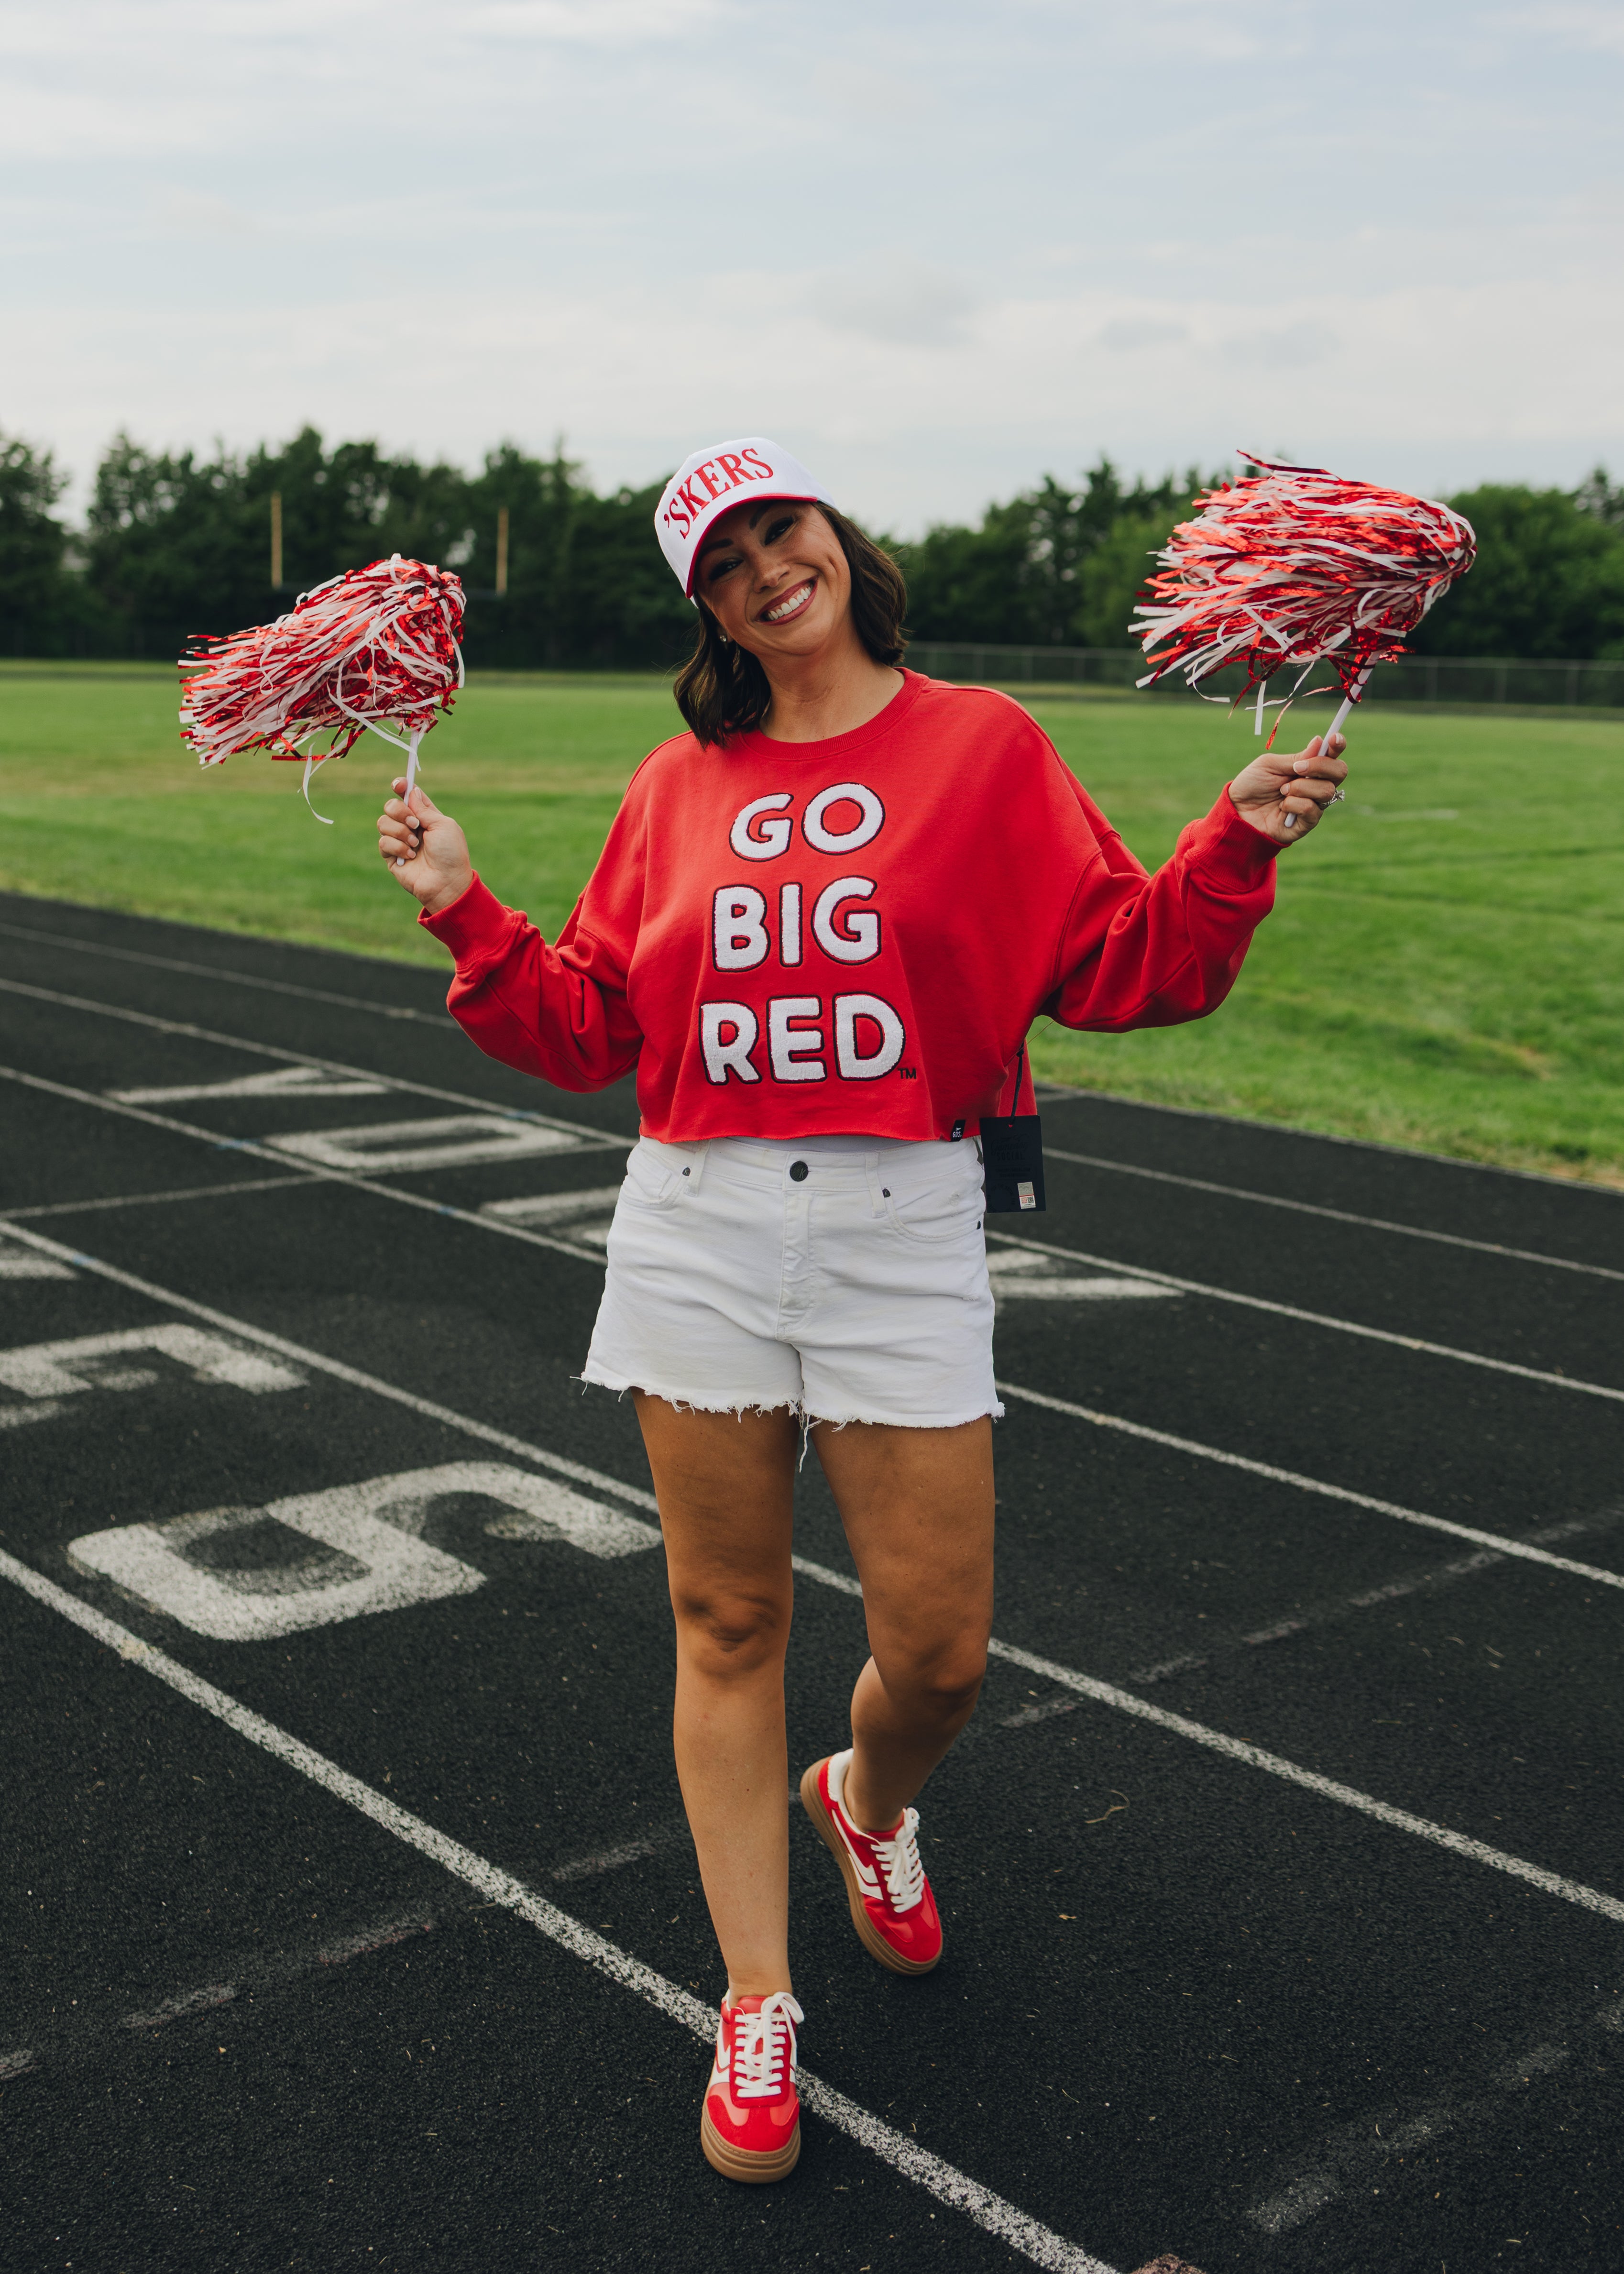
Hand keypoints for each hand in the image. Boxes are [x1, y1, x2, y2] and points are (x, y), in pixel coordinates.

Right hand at [377, 780, 472, 913]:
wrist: (446, 882)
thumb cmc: (450, 854)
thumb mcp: (443, 825)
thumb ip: (424, 809)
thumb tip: (411, 791)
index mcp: (425, 816)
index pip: (408, 796)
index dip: (401, 787)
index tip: (398, 784)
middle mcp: (410, 826)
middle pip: (390, 806)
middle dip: (400, 811)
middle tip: (415, 824)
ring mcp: (399, 841)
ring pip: (383, 822)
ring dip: (400, 831)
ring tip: (415, 844)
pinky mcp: (391, 856)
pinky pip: (383, 842)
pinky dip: (397, 847)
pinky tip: (410, 856)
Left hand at [1229, 731, 1347, 845]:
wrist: (1237, 811)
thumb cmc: (1251, 785)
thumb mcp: (1269, 765)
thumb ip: (1296, 757)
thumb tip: (1319, 741)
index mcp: (1308, 768)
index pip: (1332, 756)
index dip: (1337, 745)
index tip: (1334, 738)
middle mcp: (1315, 785)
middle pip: (1339, 772)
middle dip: (1321, 766)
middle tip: (1297, 768)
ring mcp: (1313, 804)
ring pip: (1326, 791)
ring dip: (1301, 787)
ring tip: (1282, 791)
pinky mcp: (1307, 823)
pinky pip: (1312, 809)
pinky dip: (1294, 804)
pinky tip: (1282, 806)